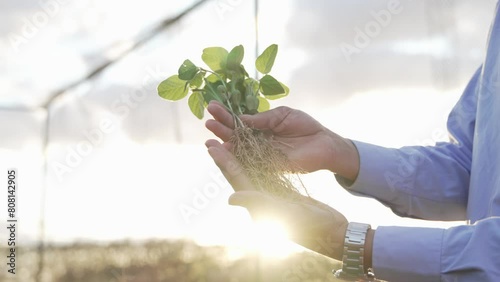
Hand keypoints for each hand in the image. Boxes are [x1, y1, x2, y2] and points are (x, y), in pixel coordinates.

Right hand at [205, 101, 359, 180]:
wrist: (325, 142)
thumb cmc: (305, 126)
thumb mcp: (282, 115)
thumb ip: (263, 118)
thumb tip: (242, 119)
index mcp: (260, 128)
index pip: (238, 121)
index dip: (225, 114)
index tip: (212, 106)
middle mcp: (257, 142)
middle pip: (234, 136)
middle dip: (221, 128)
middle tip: (207, 120)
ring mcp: (262, 155)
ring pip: (238, 150)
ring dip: (224, 143)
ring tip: (209, 135)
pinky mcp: (269, 166)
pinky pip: (250, 163)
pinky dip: (237, 159)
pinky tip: (226, 152)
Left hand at [205, 139, 347, 259]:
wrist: (332, 233)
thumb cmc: (311, 226)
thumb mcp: (283, 213)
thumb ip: (258, 203)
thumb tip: (231, 198)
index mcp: (257, 206)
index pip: (236, 179)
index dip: (223, 161)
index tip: (211, 145)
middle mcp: (260, 201)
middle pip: (238, 174)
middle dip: (226, 156)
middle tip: (212, 139)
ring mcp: (271, 197)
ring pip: (249, 172)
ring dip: (238, 157)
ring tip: (229, 142)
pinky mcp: (282, 194)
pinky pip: (264, 174)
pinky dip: (255, 162)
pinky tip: (253, 152)